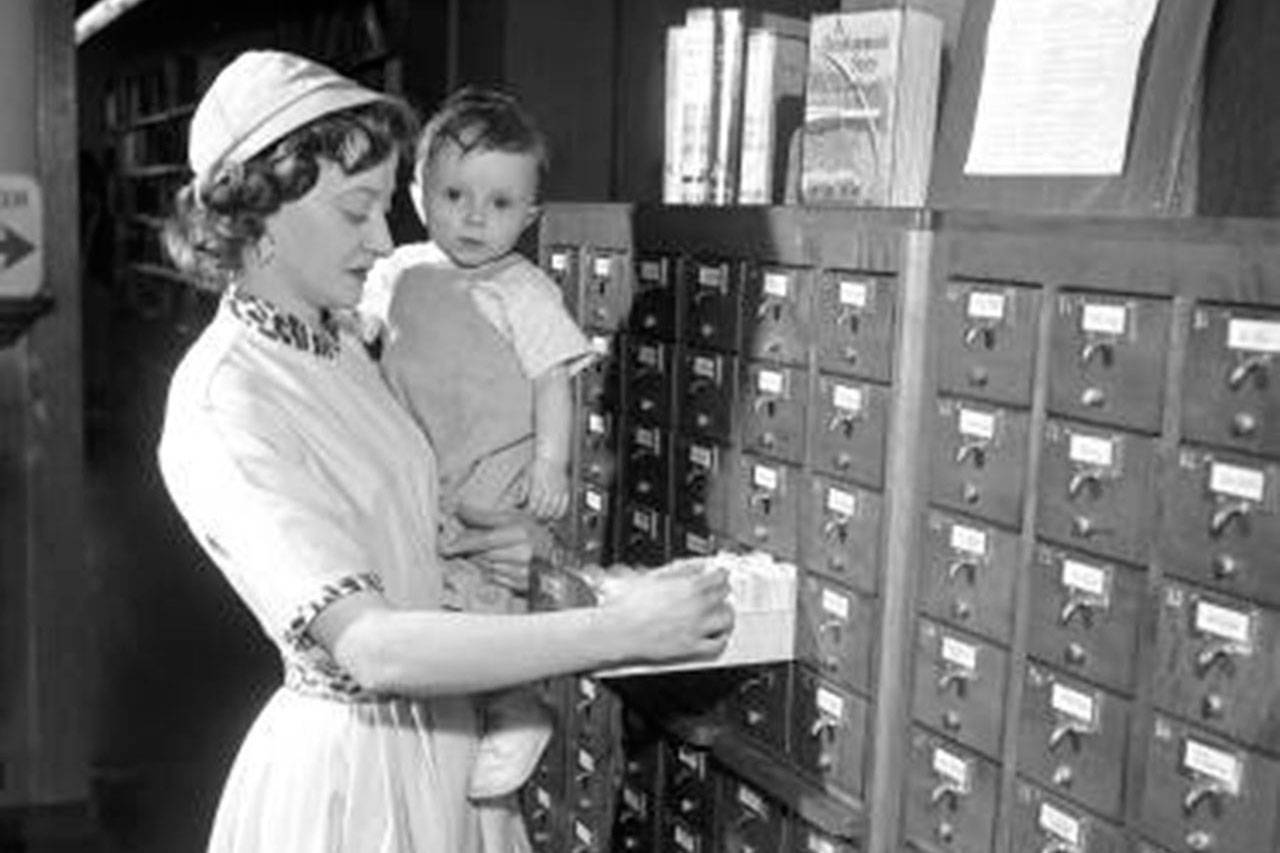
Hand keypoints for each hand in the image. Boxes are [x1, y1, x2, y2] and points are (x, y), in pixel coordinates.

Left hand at [523, 457, 569, 520]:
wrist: (553, 457)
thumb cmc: (539, 464)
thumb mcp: (527, 475)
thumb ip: (524, 490)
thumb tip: (520, 501)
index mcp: (538, 487)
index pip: (533, 507)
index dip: (530, 513)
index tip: (528, 513)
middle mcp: (549, 490)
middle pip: (543, 511)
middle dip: (537, 516)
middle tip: (535, 517)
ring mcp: (558, 491)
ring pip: (553, 511)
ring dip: (547, 516)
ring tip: (543, 518)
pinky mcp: (565, 491)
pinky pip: (564, 506)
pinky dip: (559, 513)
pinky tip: (555, 515)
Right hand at [600, 561, 733, 664]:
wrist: (617, 632)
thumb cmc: (628, 604)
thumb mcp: (653, 575)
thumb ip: (680, 568)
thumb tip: (697, 564)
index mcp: (689, 586)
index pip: (719, 576)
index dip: (720, 574)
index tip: (719, 574)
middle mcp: (697, 607)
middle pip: (724, 595)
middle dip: (723, 591)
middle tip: (719, 590)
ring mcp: (696, 628)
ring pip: (726, 619)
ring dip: (725, 613)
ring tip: (722, 611)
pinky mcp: (691, 647)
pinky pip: (717, 644)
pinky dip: (721, 638)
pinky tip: (719, 635)